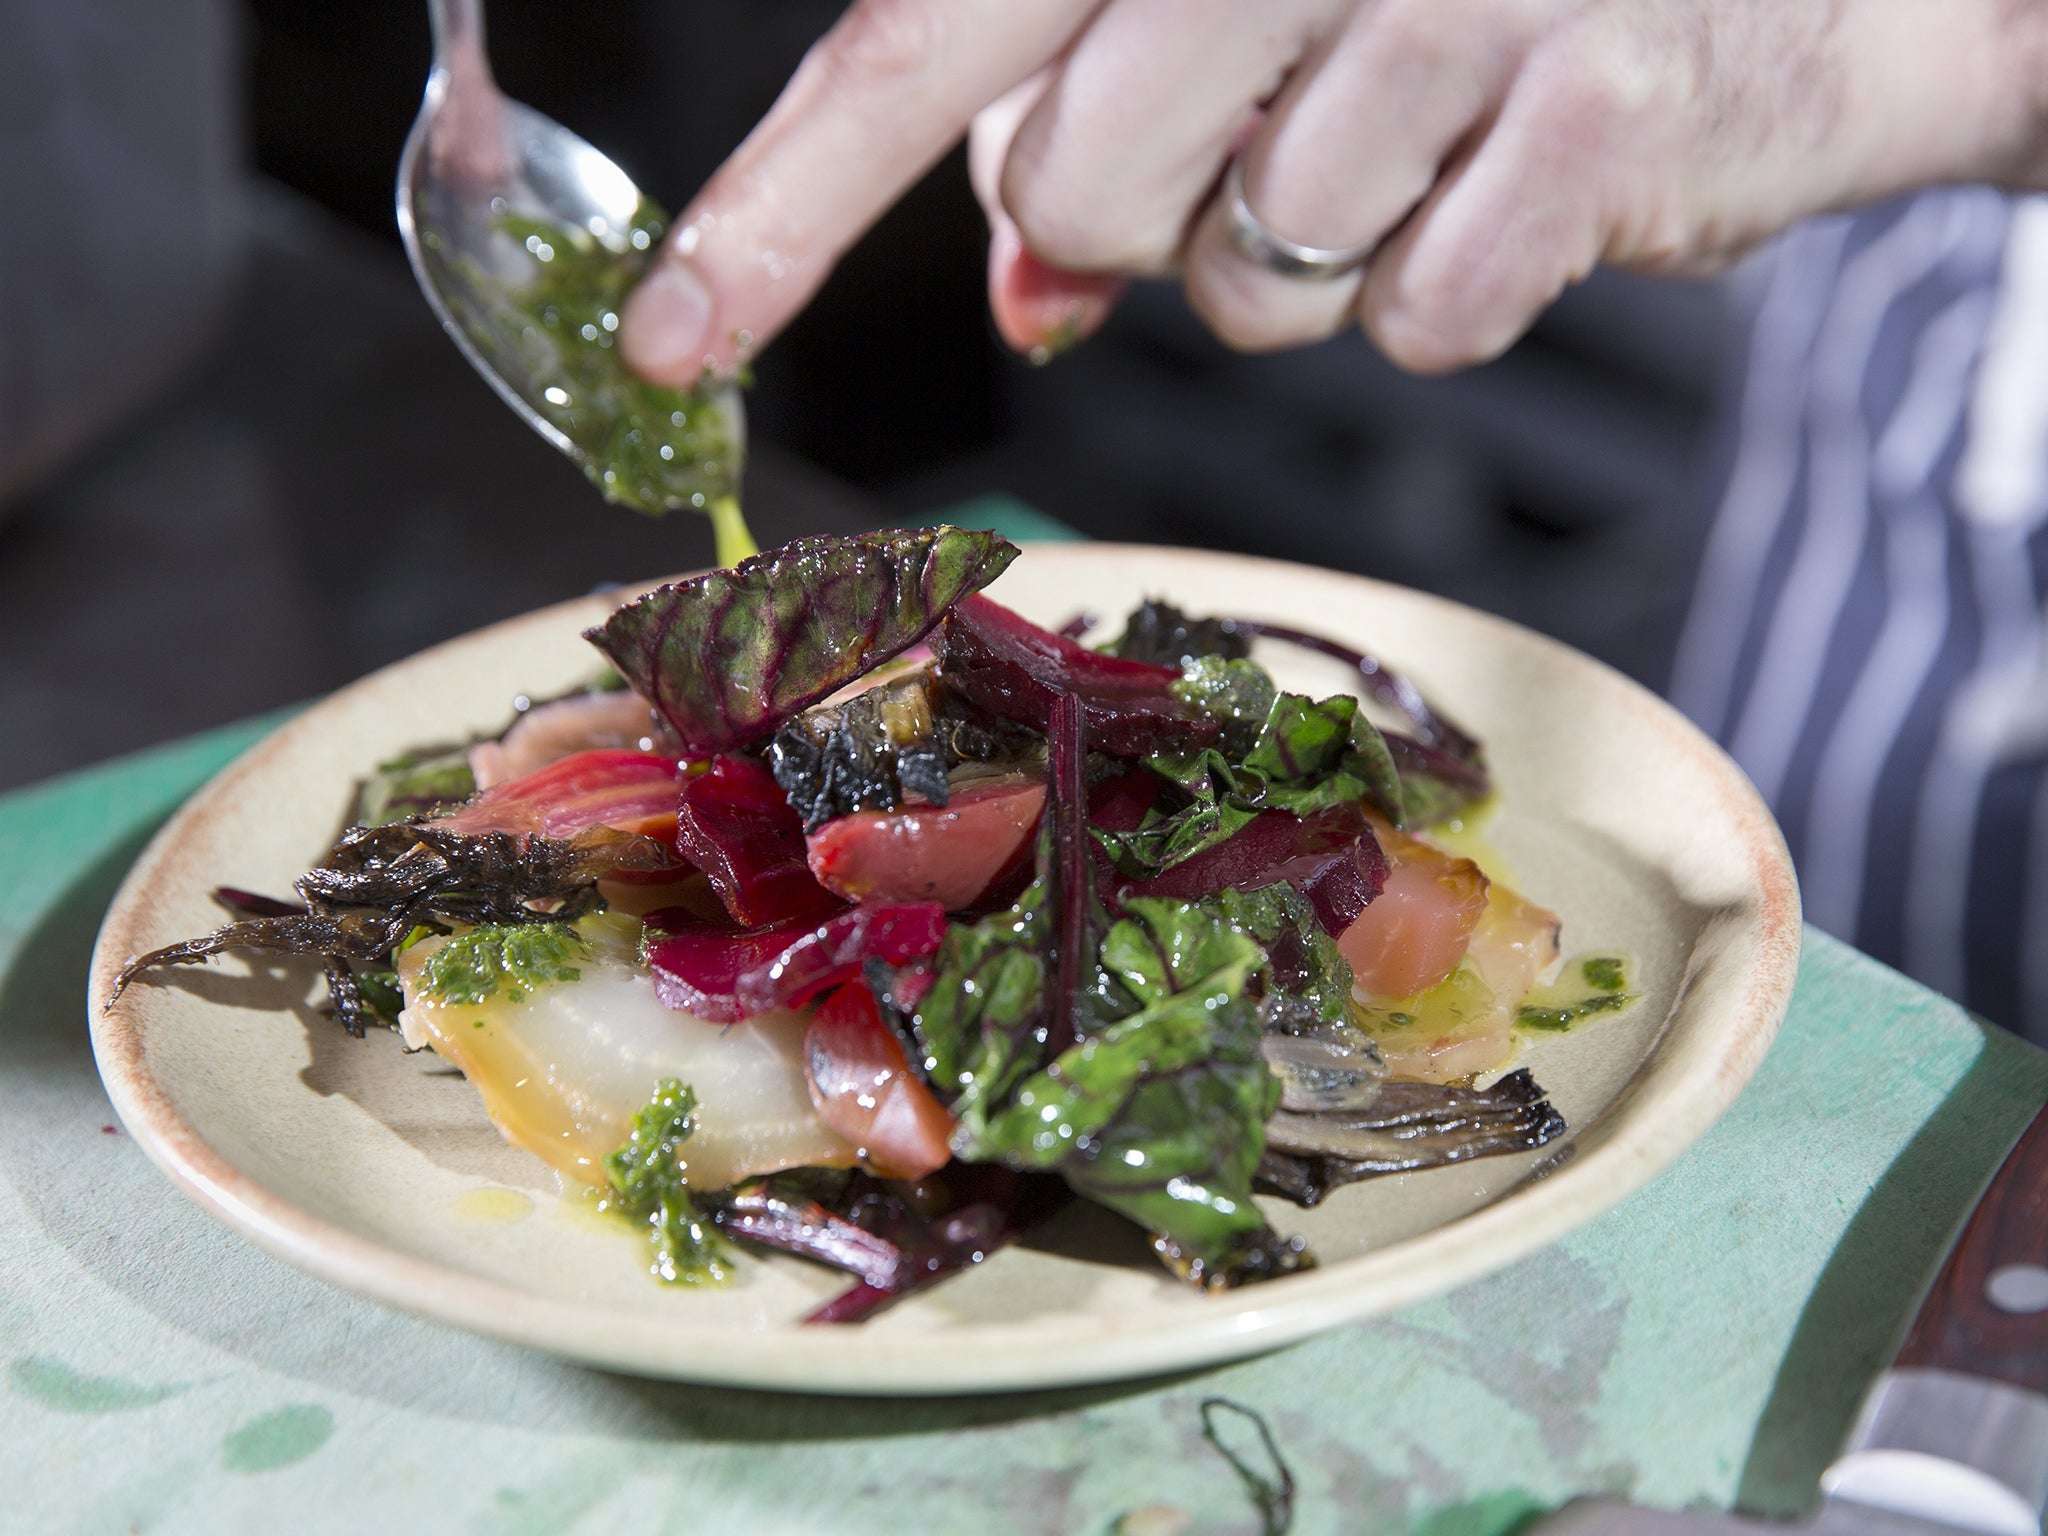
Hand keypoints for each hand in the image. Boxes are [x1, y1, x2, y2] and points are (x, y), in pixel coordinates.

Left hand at [622, 0, 2047, 381]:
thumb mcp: (1252, 24)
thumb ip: (1098, 126)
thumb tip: (1024, 286)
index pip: (920, 49)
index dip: (779, 209)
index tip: (670, 338)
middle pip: (1075, 195)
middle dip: (1136, 226)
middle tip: (1254, 153)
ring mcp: (1452, 0)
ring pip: (1252, 276)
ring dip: (1310, 260)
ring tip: (1414, 147)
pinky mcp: (1587, 109)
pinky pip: (1415, 322)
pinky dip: (1446, 294)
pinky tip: (1510, 186)